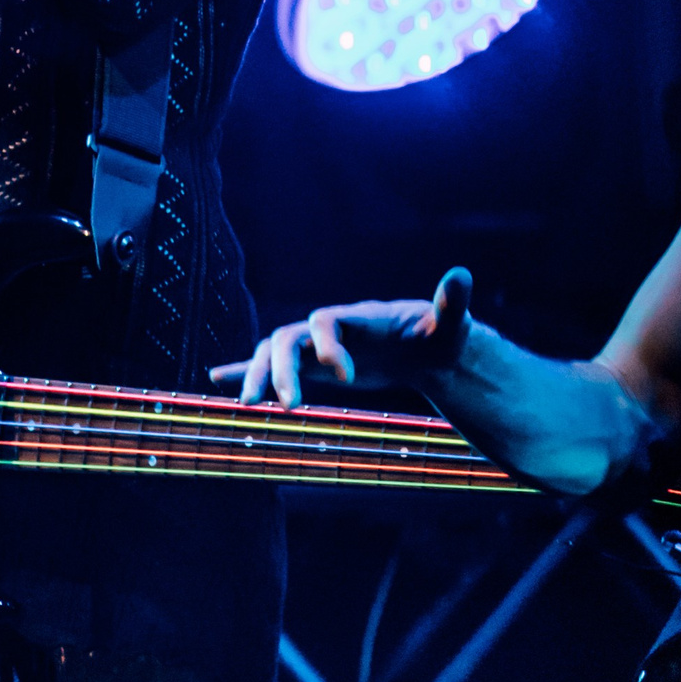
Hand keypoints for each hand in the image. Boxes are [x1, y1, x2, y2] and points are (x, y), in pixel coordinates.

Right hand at [210, 268, 473, 409]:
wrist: (428, 344)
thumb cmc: (440, 333)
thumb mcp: (449, 323)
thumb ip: (451, 302)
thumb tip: (462, 274)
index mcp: (357, 317)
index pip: (325, 320)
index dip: (328, 345)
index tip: (347, 379)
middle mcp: (329, 328)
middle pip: (288, 337)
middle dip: (282, 369)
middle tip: (290, 407)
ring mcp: (317, 346)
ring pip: (273, 352)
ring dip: (257, 375)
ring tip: (249, 406)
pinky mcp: (314, 365)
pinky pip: (272, 365)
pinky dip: (245, 370)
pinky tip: (218, 381)